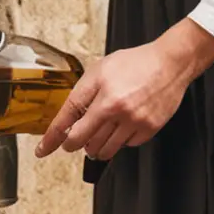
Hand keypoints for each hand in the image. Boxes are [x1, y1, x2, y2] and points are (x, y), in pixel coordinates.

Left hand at [36, 20, 213, 162]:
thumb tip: (70, 118)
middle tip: (76, 140)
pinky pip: (126, 146)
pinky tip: (121, 127)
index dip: (53, 139)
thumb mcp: (100, 70)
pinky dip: (119, 141)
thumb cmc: (135, 63)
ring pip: (105, 150)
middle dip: (76, 143)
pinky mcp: (149, 129)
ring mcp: (135, 123)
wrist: (170, 63)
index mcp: (103, 97)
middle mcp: (118, 112)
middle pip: (85, 142)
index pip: (69, 123)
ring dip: (96, 147)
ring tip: (98, 135)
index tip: (42, 150)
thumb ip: (82, 94)